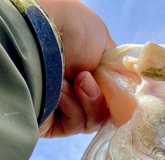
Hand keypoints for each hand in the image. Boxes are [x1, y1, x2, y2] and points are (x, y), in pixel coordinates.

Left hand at [38, 0, 115, 137]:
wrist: (37, 35)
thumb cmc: (70, 30)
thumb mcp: (103, 41)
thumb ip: (116, 69)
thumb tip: (127, 88)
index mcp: (87, 69)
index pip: (111, 95)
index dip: (118, 97)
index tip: (121, 92)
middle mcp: (75, 89)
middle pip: (104, 112)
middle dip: (101, 98)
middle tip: (87, 78)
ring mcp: (63, 107)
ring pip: (92, 121)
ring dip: (89, 102)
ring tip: (75, 81)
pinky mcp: (52, 123)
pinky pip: (75, 126)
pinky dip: (73, 109)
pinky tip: (60, 91)